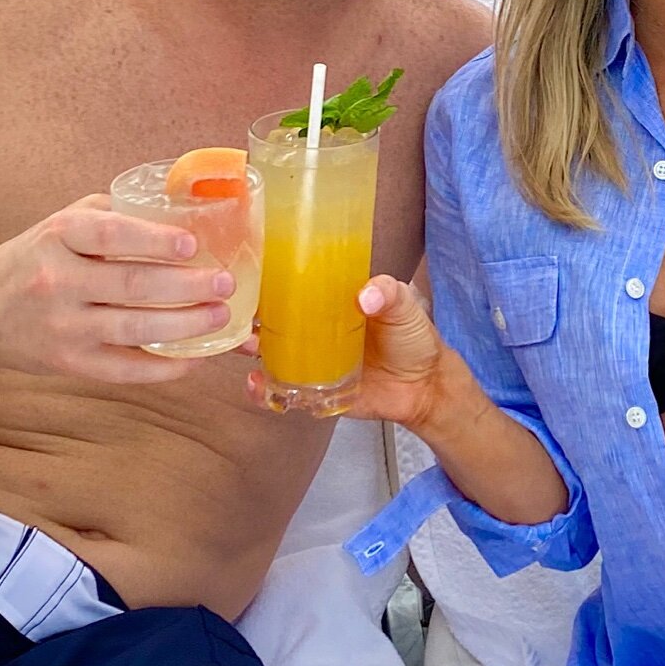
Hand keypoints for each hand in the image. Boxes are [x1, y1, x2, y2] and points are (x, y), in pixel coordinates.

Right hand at [0, 196, 236, 383]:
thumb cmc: (36, 259)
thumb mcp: (61, 224)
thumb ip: (112, 215)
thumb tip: (181, 212)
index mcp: (57, 236)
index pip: (109, 234)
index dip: (153, 240)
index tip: (192, 245)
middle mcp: (57, 280)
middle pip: (131, 285)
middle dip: (186, 286)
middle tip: (225, 283)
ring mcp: (62, 326)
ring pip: (132, 328)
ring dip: (184, 325)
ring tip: (220, 316)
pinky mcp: (68, 363)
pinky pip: (123, 369)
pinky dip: (162, 367)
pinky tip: (193, 358)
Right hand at [243, 274, 456, 428]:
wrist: (425, 386)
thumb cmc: (413, 337)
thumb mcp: (405, 305)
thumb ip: (389, 294)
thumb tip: (367, 296)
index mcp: (328, 301)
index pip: (289, 285)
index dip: (264, 280)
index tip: (246, 273)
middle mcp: (311, 329)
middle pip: (268, 319)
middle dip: (245, 315)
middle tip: (239, 314)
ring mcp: (308, 361)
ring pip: (266, 354)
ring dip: (248, 350)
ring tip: (248, 347)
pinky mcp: (311, 391)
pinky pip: (280, 392)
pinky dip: (263, 391)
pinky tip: (259, 385)